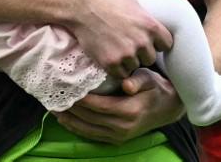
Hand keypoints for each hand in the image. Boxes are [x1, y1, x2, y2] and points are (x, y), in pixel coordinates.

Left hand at [55, 68, 184, 144]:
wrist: (167, 109)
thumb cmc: (155, 88)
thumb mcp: (149, 79)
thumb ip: (138, 80)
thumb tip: (127, 84)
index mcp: (129, 111)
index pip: (98, 106)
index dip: (81, 100)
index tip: (66, 89)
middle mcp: (122, 127)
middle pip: (89, 118)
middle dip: (70, 109)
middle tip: (53, 97)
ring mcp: (119, 136)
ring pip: (87, 130)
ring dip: (69, 120)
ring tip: (54, 108)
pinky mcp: (116, 140)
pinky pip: (92, 135)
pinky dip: (77, 128)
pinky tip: (66, 120)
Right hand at [69, 0, 172, 79]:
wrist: (78, 4)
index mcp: (150, 25)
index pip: (166, 44)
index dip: (158, 42)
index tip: (149, 40)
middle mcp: (141, 42)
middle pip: (150, 58)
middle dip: (142, 53)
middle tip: (130, 46)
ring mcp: (126, 54)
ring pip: (135, 66)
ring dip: (129, 62)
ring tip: (119, 51)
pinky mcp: (111, 63)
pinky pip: (121, 74)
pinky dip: (116, 69)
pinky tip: (111, 59)